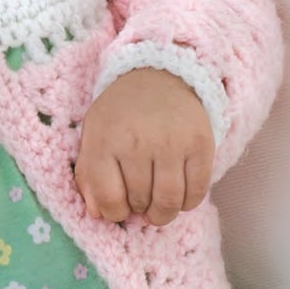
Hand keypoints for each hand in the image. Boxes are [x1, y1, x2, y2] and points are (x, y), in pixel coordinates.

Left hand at [73, 68, 213, 226]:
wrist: (160, 74)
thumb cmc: (122, 112)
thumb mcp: (94, 134)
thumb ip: (88, 174)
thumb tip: (97, 214)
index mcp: (104, 140)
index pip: (109, 198)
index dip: (114, 213)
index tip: (119, 208)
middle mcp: (137, 142)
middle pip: (140, 201)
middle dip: (139, 209)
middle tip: (140, 201)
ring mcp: (171, 143)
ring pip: (169, 201)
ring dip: (163, 213)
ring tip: (158, 208)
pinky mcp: (200, 144)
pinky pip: (197, 191)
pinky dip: (188, 203)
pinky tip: (180, 197)